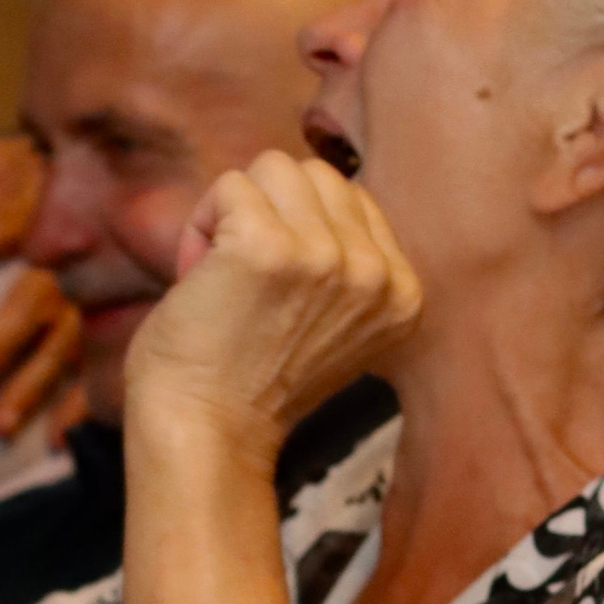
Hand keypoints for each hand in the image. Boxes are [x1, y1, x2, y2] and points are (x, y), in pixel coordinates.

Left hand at [0, 136, 82, 439]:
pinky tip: (56, 443)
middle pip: (31, 302)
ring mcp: (93, 294)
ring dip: (31, 388)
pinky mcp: (108, 325)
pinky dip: (78, 408)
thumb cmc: (34, 173)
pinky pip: (97, 370)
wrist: (115, 177)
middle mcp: (66, 256)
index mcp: (33, 207)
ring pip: (62, 346)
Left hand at [125, 151, 419, 455]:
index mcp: (403, 293)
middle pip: (316, 174)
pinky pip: (230, 185)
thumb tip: (310, 190)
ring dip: (234, 212)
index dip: (299, 231)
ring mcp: (327, 258)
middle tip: (243, 281)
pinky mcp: (269, 247)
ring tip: (222, 275)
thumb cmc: (246, 382)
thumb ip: (342, 265)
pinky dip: (202, 223)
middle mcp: (376, 274)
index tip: (276, 293)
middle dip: (269, 211)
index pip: (352, 199)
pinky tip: (200, 276)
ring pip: (274, 167)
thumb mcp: (332, 322)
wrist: (204, 435)